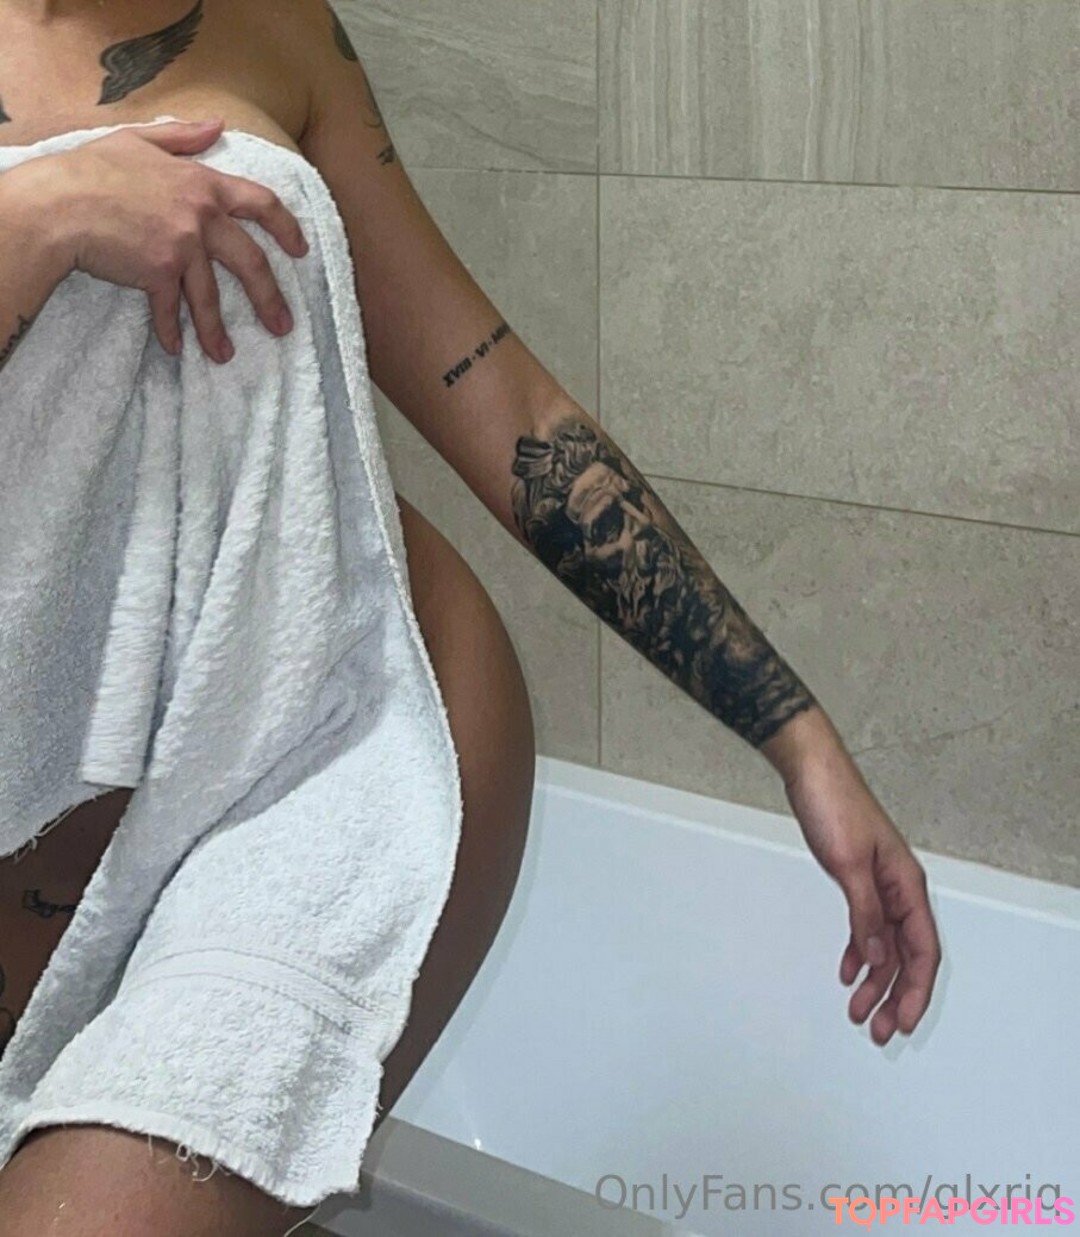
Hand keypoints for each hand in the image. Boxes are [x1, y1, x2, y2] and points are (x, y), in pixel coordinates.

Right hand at [20, 117, 308, 363]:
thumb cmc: (93, 168)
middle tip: (283, 326)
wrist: (59, 203)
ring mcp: (183, 247)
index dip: (286, 227)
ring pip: (211, 298)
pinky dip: (171, 331)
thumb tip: (218, 125)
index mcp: (204, 185)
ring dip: (217, 332)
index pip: (261, 203)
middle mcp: (202, 218)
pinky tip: (174, 349)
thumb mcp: (140, 139)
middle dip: (270, 298)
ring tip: (225, 355)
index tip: (301, 250)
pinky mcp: (159, 274)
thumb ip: (183, 136)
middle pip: (251, 262)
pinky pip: (171, 310)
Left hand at [782, 742, 941, 1045]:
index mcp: (906, 885)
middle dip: (894, 996)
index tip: (901, 1022)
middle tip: (875, 1030)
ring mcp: (879, 885)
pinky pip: (867, 927)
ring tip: (857, 1011)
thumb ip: (865, 912)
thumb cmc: (833, 805)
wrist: (810, 770)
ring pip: (886, 945)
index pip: (921, 950)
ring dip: (874, 980)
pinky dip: (860, 952)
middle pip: (906, 955)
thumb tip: (878, 955)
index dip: (914, 990)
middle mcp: (899, 888)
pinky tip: (848, 972)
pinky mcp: (857, 879)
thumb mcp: (848, 863)